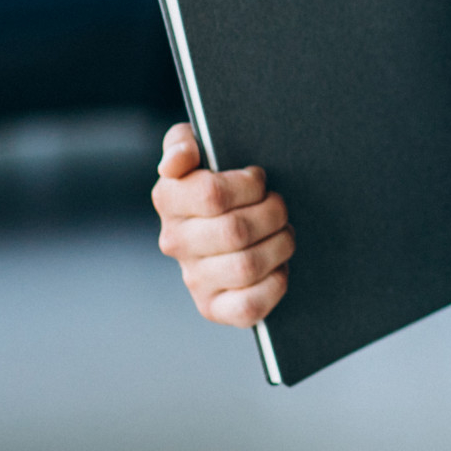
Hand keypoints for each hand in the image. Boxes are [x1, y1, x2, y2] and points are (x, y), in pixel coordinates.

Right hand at [152, 123, 294, 327]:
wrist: (225, 222)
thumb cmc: (217, 179)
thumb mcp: (196, 148)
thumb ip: (182, 143)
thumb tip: (176, 162)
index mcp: (168, 199)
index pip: (212, 194)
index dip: (249, 185)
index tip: (258, 180)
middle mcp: (175, 242)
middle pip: (236, 231)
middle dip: (272, 213)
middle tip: (278, 206)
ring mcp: (193, 278)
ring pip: (247, 267)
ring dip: (279, 244)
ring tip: (282, 232)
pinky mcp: (213, 308)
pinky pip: (249, 305)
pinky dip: (274, 283)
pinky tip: (277, 265)